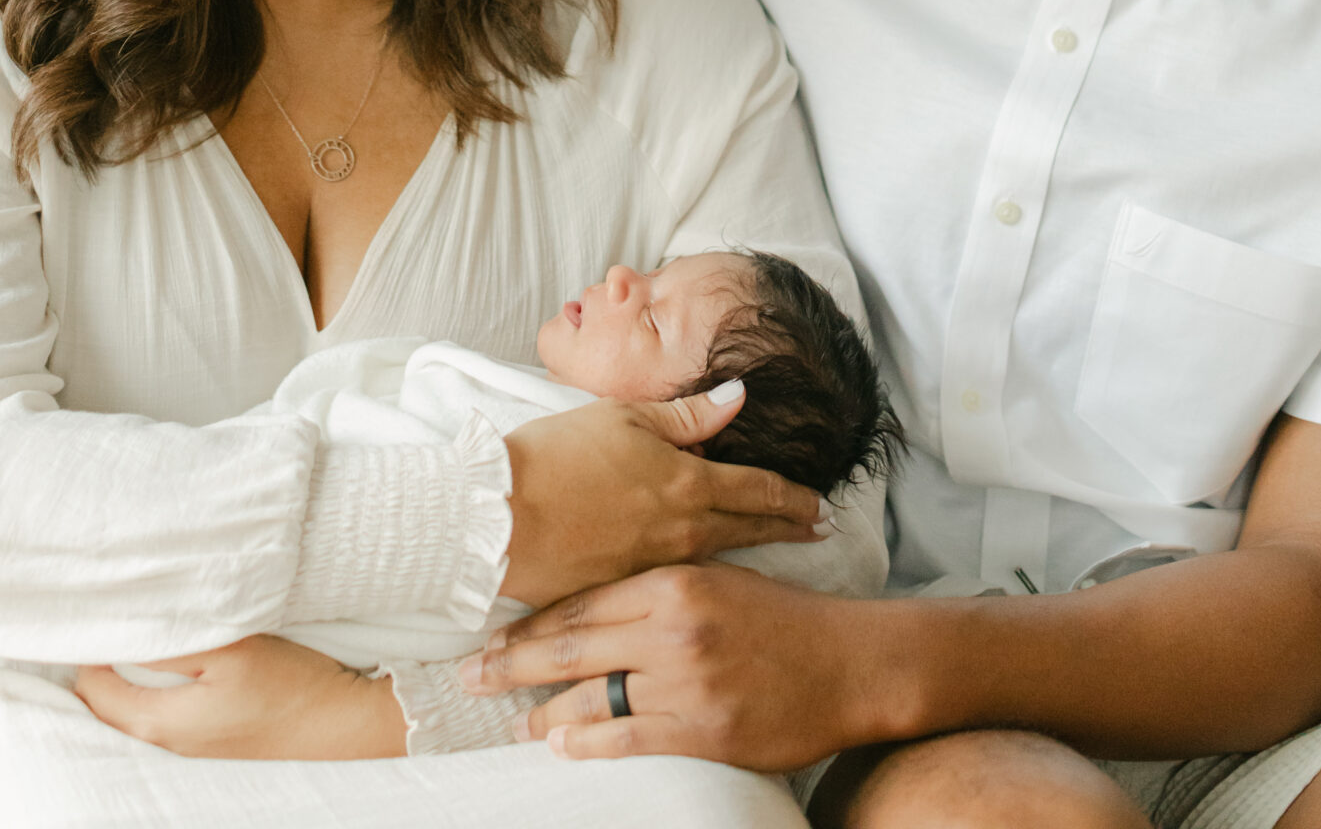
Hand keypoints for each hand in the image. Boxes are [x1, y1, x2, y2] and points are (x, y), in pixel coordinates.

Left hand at [74, 634, 405, 759]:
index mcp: (159, 722)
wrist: (335, 724)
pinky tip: (165, 658)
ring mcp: (187, 747)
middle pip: (106, 704)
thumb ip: (172, 642)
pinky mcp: (208, 740)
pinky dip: (148, 686)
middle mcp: (164, 742)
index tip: (94, 608)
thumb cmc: (285, 685)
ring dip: (124, 674)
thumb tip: (127, 627)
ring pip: (132, 708)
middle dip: (99, 662)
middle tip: (107, 614)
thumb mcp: (228, 650)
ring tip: (132, 628)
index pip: (93, 688)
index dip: (87, 646)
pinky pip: (158, 711)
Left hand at [460, 562, 864, 768]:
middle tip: (471, 674)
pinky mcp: (704, 730)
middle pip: (575, 644)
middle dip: (516, 661)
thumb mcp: (718, 576)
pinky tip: (562, 744)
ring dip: (545, 711)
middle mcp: (674, 626)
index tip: (495, 633)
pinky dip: (588, 743)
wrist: (848, 662)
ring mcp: (688, 680)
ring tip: (513, 718)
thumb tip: (603, 591)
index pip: (586, 600)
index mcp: (675, 577)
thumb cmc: (781, 618)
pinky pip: (628, 739)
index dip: (534, 619)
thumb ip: (660, 581)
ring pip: (593, 696)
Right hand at [502, 383, 826, 609]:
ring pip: (720, 557)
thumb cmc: (557, 456)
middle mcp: (683, 532)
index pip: (758, 491)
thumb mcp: (624, 418)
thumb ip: (687, 416)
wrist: (499, 518)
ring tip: (778, 547)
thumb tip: (739, 398)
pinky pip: (679, 579)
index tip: (823, 505)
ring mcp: (656, 567)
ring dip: (753, 549)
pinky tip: (712, 574)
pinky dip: (705, 573)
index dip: (795, 498)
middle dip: (790, 527)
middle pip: (750, 529)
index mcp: (687, 485)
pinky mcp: (627, 589)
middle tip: (822, 530)